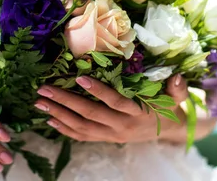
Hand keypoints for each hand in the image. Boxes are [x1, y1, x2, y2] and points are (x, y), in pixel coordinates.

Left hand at [34, 74, 188, 143]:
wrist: (167, 132)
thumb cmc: (168, 107)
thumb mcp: (176, 98)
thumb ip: (177, 88)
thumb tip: (178, 76)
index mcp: (137, 114)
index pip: (115, 102)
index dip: (98, 92)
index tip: (79, 78)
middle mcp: (121, 126)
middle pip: (90, 114)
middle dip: (65, 102)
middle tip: (44, 90)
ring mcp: (111, 134)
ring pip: (81, 127)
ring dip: (59, 114)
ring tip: (39, 103)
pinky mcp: (105, 139)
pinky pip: (81, 136)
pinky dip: (64, 129)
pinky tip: (49, 119)